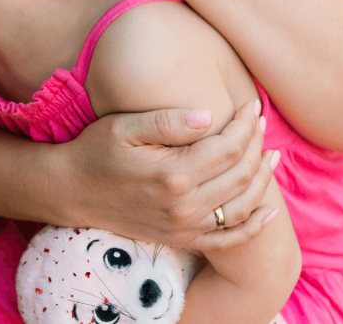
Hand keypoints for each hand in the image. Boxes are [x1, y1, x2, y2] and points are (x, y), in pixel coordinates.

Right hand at [52, 100, 276, 250]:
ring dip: (262, 179)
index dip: (245, 124)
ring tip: (270, 154)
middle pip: (240, 174)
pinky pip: (228, 239)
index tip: (251, 104)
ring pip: (242, 205)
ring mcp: (184, 227)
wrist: (72, 190)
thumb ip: (167, 121)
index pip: (227, 147)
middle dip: (256, 144)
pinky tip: (269, 211)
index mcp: (173, 173)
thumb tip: (209, 116)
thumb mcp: (123, 126)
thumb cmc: (95, 151)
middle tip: (260, 121)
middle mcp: (184, 205)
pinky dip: (254, 226)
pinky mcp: (181, 239)